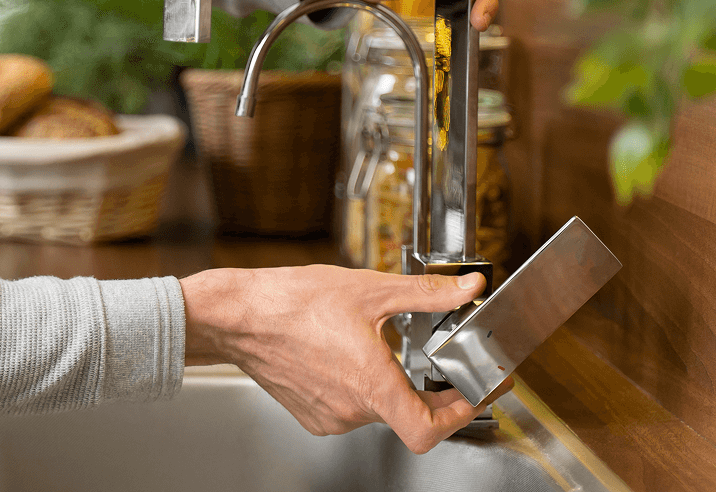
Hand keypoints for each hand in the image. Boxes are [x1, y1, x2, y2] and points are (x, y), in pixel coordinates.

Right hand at [179, 265, 512, 453]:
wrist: (239, 315)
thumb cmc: (292, 302)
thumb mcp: (370, 288)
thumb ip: (426, 293)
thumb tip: (467, 287)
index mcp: (371, 384)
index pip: (431, 428)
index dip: (462, 411)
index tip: (476, 391)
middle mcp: (352, 410)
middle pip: (408, 415)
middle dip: (430, 390)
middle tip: (447, 366)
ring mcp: (330, 416)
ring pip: (378, 410)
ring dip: (391, 385)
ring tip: (386, 348)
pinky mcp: (312, 415)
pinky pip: (350, 409)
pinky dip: (361, 387)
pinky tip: (350, 356)